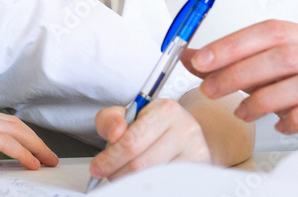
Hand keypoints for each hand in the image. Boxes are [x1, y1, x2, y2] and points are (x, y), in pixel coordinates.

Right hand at [0, 105, 58, 172]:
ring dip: (33, 146)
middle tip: (51, 158)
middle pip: (11, 124)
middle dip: (35, 141)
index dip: (23, 138)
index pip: (1, 124)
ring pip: (10, 129)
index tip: (38, 154)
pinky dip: (19, 151)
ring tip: (47, 161)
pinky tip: (29, 162)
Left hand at [88, 98, 209, 182]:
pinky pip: (165, 187)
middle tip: (108, 174)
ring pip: (152, 179)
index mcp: (166, 110)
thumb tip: (114, 132)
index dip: (110, 158)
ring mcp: (196, 153)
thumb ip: (111, 119)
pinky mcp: (199, 171)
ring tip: (125, 175)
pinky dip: (148, 186)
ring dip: (130, 182)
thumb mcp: (130, 115)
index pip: (131, 142)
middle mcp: (186, 130)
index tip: (97, 167)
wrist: (187, 135)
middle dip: (117, 173)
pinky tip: (141, 181)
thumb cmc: (154, 127)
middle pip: (140, 165)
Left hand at [186, 20, 297, 151]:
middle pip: (281, 53)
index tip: (200, 60)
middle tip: (209, 89)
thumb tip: (193, 57)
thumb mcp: (276, 81)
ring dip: (261, 97)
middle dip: (238, 70)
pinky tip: (279, 126)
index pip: (270, 29)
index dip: (232, 43)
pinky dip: (292, 119)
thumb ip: (238, 67)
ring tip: (241, 113)